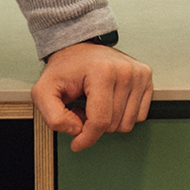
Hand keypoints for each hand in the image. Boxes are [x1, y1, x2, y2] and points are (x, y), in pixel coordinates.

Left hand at [33, 42, 153, 151]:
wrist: (78, 47)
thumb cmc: (64, 68)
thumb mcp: (43, 92)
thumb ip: (53, 117)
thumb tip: (77, 130)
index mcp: (102, 72)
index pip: (100, 121)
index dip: (86, 138)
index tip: (76, 142)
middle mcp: (125, 71)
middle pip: (113, 125)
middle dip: (94, 126)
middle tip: (82, 109)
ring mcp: (139, 74)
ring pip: (128, 123)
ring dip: (109, 121)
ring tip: (95, 105)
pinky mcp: (146, 77)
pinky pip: (140, 115)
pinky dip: (122, 115)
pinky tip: (110, 102)